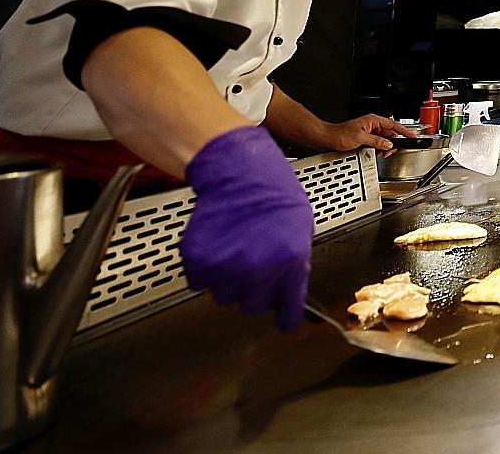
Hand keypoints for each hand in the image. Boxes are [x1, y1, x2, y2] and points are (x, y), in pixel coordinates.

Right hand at [181, 126, 313, 332]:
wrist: (241, 173)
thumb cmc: (275, 196)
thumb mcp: (300, 231)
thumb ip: (293, 265)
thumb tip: (286, 291)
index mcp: (290, 263)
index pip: (289, 308)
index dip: (287, 319)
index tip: (286, 326)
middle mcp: (258, 270)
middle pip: (252, 306)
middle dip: (253, 290)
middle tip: (252, 265)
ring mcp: (226, 268)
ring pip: (224, 296)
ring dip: (228, 280)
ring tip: (234, 248)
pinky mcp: (199, 261)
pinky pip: (199, 281)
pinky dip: (205, 268)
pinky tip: (217, 244)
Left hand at [323, 114, 415, 152]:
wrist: (327, 139)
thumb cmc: (339, 134)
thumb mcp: (360, 138)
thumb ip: (377, 141)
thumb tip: (388, 144)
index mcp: (373, 121)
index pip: (394, 125)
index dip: (404, 131)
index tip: (412, 136)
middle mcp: (372, 125)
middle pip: (390, 134)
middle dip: (392, 143)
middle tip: (391, 150)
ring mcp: (369, 132)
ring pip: (384, 140)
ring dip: (385, 147)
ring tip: (382, 153)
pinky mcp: (365, 139)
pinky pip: (377, 144)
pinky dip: (379, 149)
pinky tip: (376, 153)